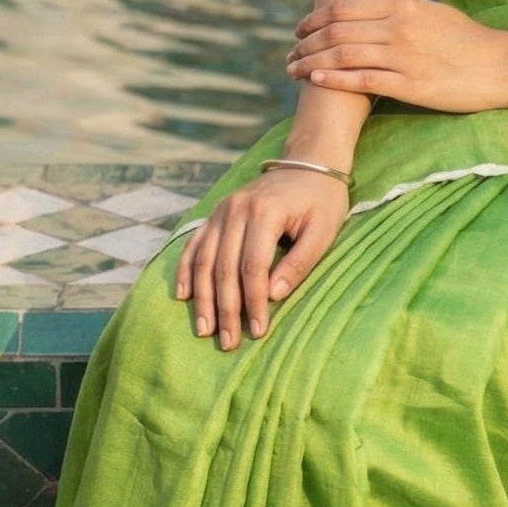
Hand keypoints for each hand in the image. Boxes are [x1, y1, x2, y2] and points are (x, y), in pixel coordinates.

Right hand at [174, 168, 349, 350]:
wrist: (309, 164)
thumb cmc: (322, 201)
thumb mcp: (323, 231)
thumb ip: (299, 262)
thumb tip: (273, 296)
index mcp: (265, 212)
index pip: (253, 267)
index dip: (253, 302)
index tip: (258, 331)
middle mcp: (236, 209)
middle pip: (225, 268)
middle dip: (225, 309)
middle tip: (227, 342)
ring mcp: (221, 210)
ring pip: (204, 260)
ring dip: (203, 298)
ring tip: (204, 330)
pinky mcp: (215, 214)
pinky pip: (194, 244)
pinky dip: (185, 271)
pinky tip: (183, 296)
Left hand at [286, 0, 507, 112]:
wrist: (503, 65)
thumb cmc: (468, 40)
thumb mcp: (431, 9)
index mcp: (404, 5)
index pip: (345, 6)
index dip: (316, 16)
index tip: (299, 29)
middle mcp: (400, 26)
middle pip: (338, 28)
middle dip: (307, 41)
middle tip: (290, 53)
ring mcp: (405, 55)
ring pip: (344, 53)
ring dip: (312, 60)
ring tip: (293, 69)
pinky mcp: (411, 84)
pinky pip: (363, 79)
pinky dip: (335, 78)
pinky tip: (316, 79)